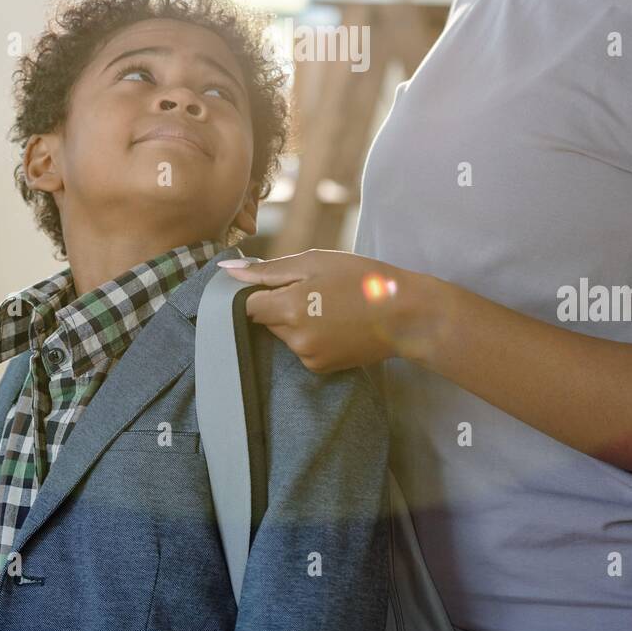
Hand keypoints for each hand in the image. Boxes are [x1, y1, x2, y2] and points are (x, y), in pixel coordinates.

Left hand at [216, 249, 444, 372]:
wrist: (405, 314)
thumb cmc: (362, 279)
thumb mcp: (315, 262)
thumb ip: (268, 270)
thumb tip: (227, 270)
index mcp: (289, 308)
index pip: (247, 305)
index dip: (259, 291)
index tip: (277, 282)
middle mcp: (294, 338)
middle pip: (265, 320)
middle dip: (278, 305)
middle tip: (311, 289)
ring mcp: (308, 357)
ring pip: (283, 334)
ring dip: (294, 320)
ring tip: (328, 305)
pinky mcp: (320, 368)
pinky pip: (301, 347)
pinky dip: (309, 335)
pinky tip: (334, 323)